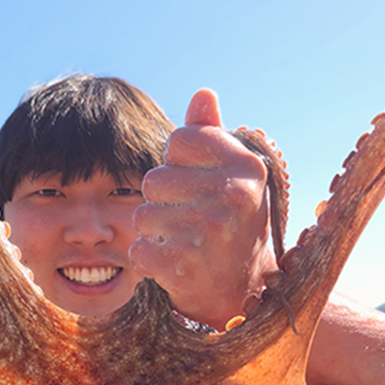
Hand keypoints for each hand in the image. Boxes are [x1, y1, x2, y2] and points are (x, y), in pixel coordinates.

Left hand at [130, 89, 277, 329]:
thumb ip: (211, 135)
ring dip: (154, 232)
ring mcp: (209, 233)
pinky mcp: (184, 266)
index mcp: (246, 167)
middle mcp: (233, 197)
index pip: (178, 140)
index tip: (196, 184)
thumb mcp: (232, 176)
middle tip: (189, 220)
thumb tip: (203, 94)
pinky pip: (139, 249)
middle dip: (162, 201)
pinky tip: (174, 263)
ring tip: (183, 242)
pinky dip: (148, 259)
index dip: (177, 162)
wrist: (243, 290)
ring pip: (142, 215)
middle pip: (154, 179)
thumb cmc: (230, 223)